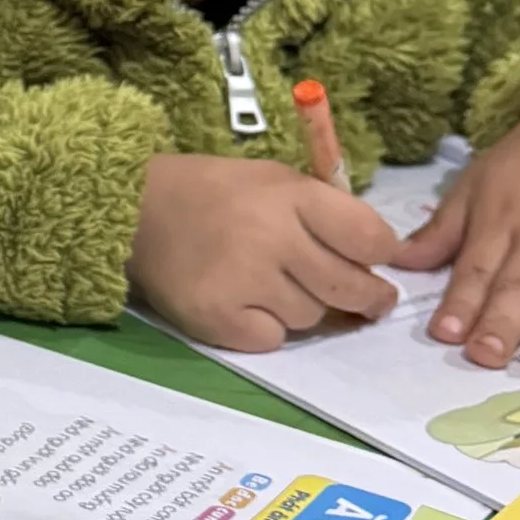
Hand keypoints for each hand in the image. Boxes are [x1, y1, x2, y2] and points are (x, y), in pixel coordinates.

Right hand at [128, 154, 398, 349]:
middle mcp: (272, 238)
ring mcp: (243, 281)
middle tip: (370, 301)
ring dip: (305, 307)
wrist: (136, 208)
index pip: (370, 238)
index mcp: (291, 196)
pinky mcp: (218, 318)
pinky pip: (272, 338)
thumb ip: (325, 213)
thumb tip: (376, 263)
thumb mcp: (275, 180)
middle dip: (368, 298)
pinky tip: (247, 304)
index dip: (383, 254)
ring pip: (311, 316)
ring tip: (276, 286)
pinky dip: (266, 328)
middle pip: (350, 287)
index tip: (377, 261)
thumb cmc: (215, 192)